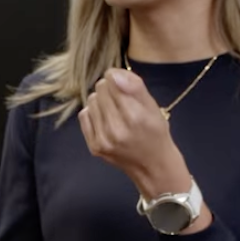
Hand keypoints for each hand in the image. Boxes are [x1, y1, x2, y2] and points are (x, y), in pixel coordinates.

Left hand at [78, 68, 191, 198]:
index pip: (112, 81)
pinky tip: (106, 121)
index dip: (118, 79)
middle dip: (110, 90)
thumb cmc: (155, 133)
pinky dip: (94, 114)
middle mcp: (116, 129)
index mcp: (135, 116)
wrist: (152, 167)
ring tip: (115, 112)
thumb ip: (135, 87)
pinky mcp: (94, 147)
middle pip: (100, 89)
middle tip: (122, 102)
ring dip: (102, 102)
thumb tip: (112, 73)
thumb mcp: (153, 107)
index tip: (124, 85)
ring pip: (91, 100)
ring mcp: (103, 139)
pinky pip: (84, 115)